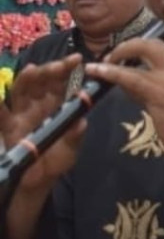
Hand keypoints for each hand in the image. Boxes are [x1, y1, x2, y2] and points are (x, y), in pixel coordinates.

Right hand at [0, 55, 86, 192]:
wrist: (40, 179)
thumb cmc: (58, 158)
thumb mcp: (71, 149)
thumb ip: (75, 136)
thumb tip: (81, 123)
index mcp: (57, 105)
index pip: (62, 83)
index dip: (68, 70)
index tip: (77, 60)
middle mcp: (39, 104)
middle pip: (42, 81)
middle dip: (50, 70)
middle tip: (62, 65)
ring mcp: (22, 113)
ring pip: (22, 90)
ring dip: (27, 79)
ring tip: (33, 69)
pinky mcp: (8, 127)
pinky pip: (2, 116)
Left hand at [86, 39, 163, 193]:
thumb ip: (153, 86)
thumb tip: (127, 80)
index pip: (156, 45)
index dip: (134, 46)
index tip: (120, 56)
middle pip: (146, 44)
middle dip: (123, 47)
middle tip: (108, 60)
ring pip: (137, 56)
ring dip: (113, 58)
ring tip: (96, 68)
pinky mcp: (160, 94)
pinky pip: (130, 77)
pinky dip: (111, 72)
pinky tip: (97, 71)